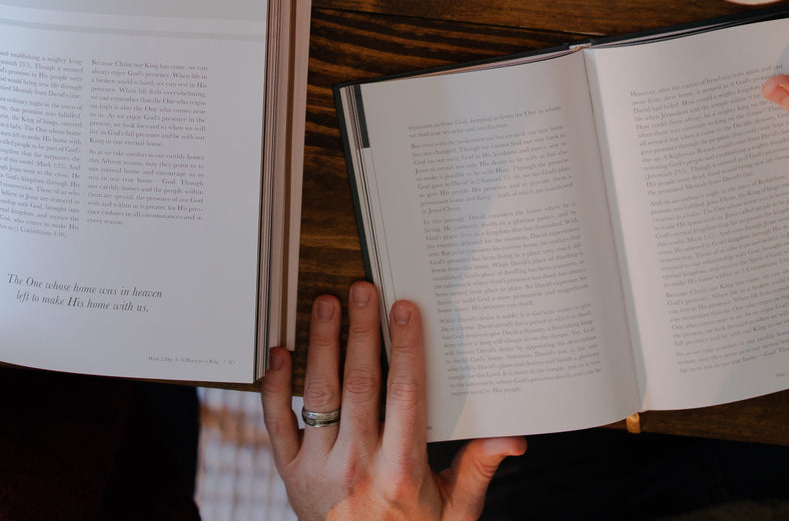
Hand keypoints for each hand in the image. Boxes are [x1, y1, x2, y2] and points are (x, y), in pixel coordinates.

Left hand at [261, 281, 524, 520]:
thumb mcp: (454, 513)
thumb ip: (477, 469)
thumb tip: (513, 438)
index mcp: (401, 472)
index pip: (405, 396)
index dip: (405, 349)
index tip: (404, 311)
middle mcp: (357, 466)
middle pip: (360, 383)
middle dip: (361, 331)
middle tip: (362, 289)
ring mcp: (318, 469)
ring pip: (319, 394)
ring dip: (322, 344)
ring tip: (326, 304)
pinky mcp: (289, 473)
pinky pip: (277, 422)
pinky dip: (275, 385)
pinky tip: (280, 351)